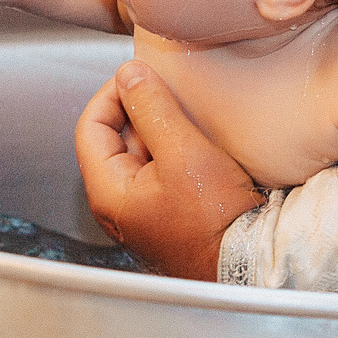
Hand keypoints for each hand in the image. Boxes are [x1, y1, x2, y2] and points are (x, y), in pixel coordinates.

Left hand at [75, 60, 260, 278]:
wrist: (247, 263)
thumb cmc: (215, 220)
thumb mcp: (183, 152)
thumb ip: (152, 109)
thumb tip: (129, 74)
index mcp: (108, 193)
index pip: (90, 127)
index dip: (111, 95)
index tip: (139, 77)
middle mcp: (119, 205)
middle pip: (113, 139)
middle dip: (138, 111)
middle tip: (168, 92)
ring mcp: (143, 211)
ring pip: (139, 154)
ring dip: (158, 129)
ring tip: (186, 116)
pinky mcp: (167, 214)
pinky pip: (160, 170)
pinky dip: (172, 150)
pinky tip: (197, 142)